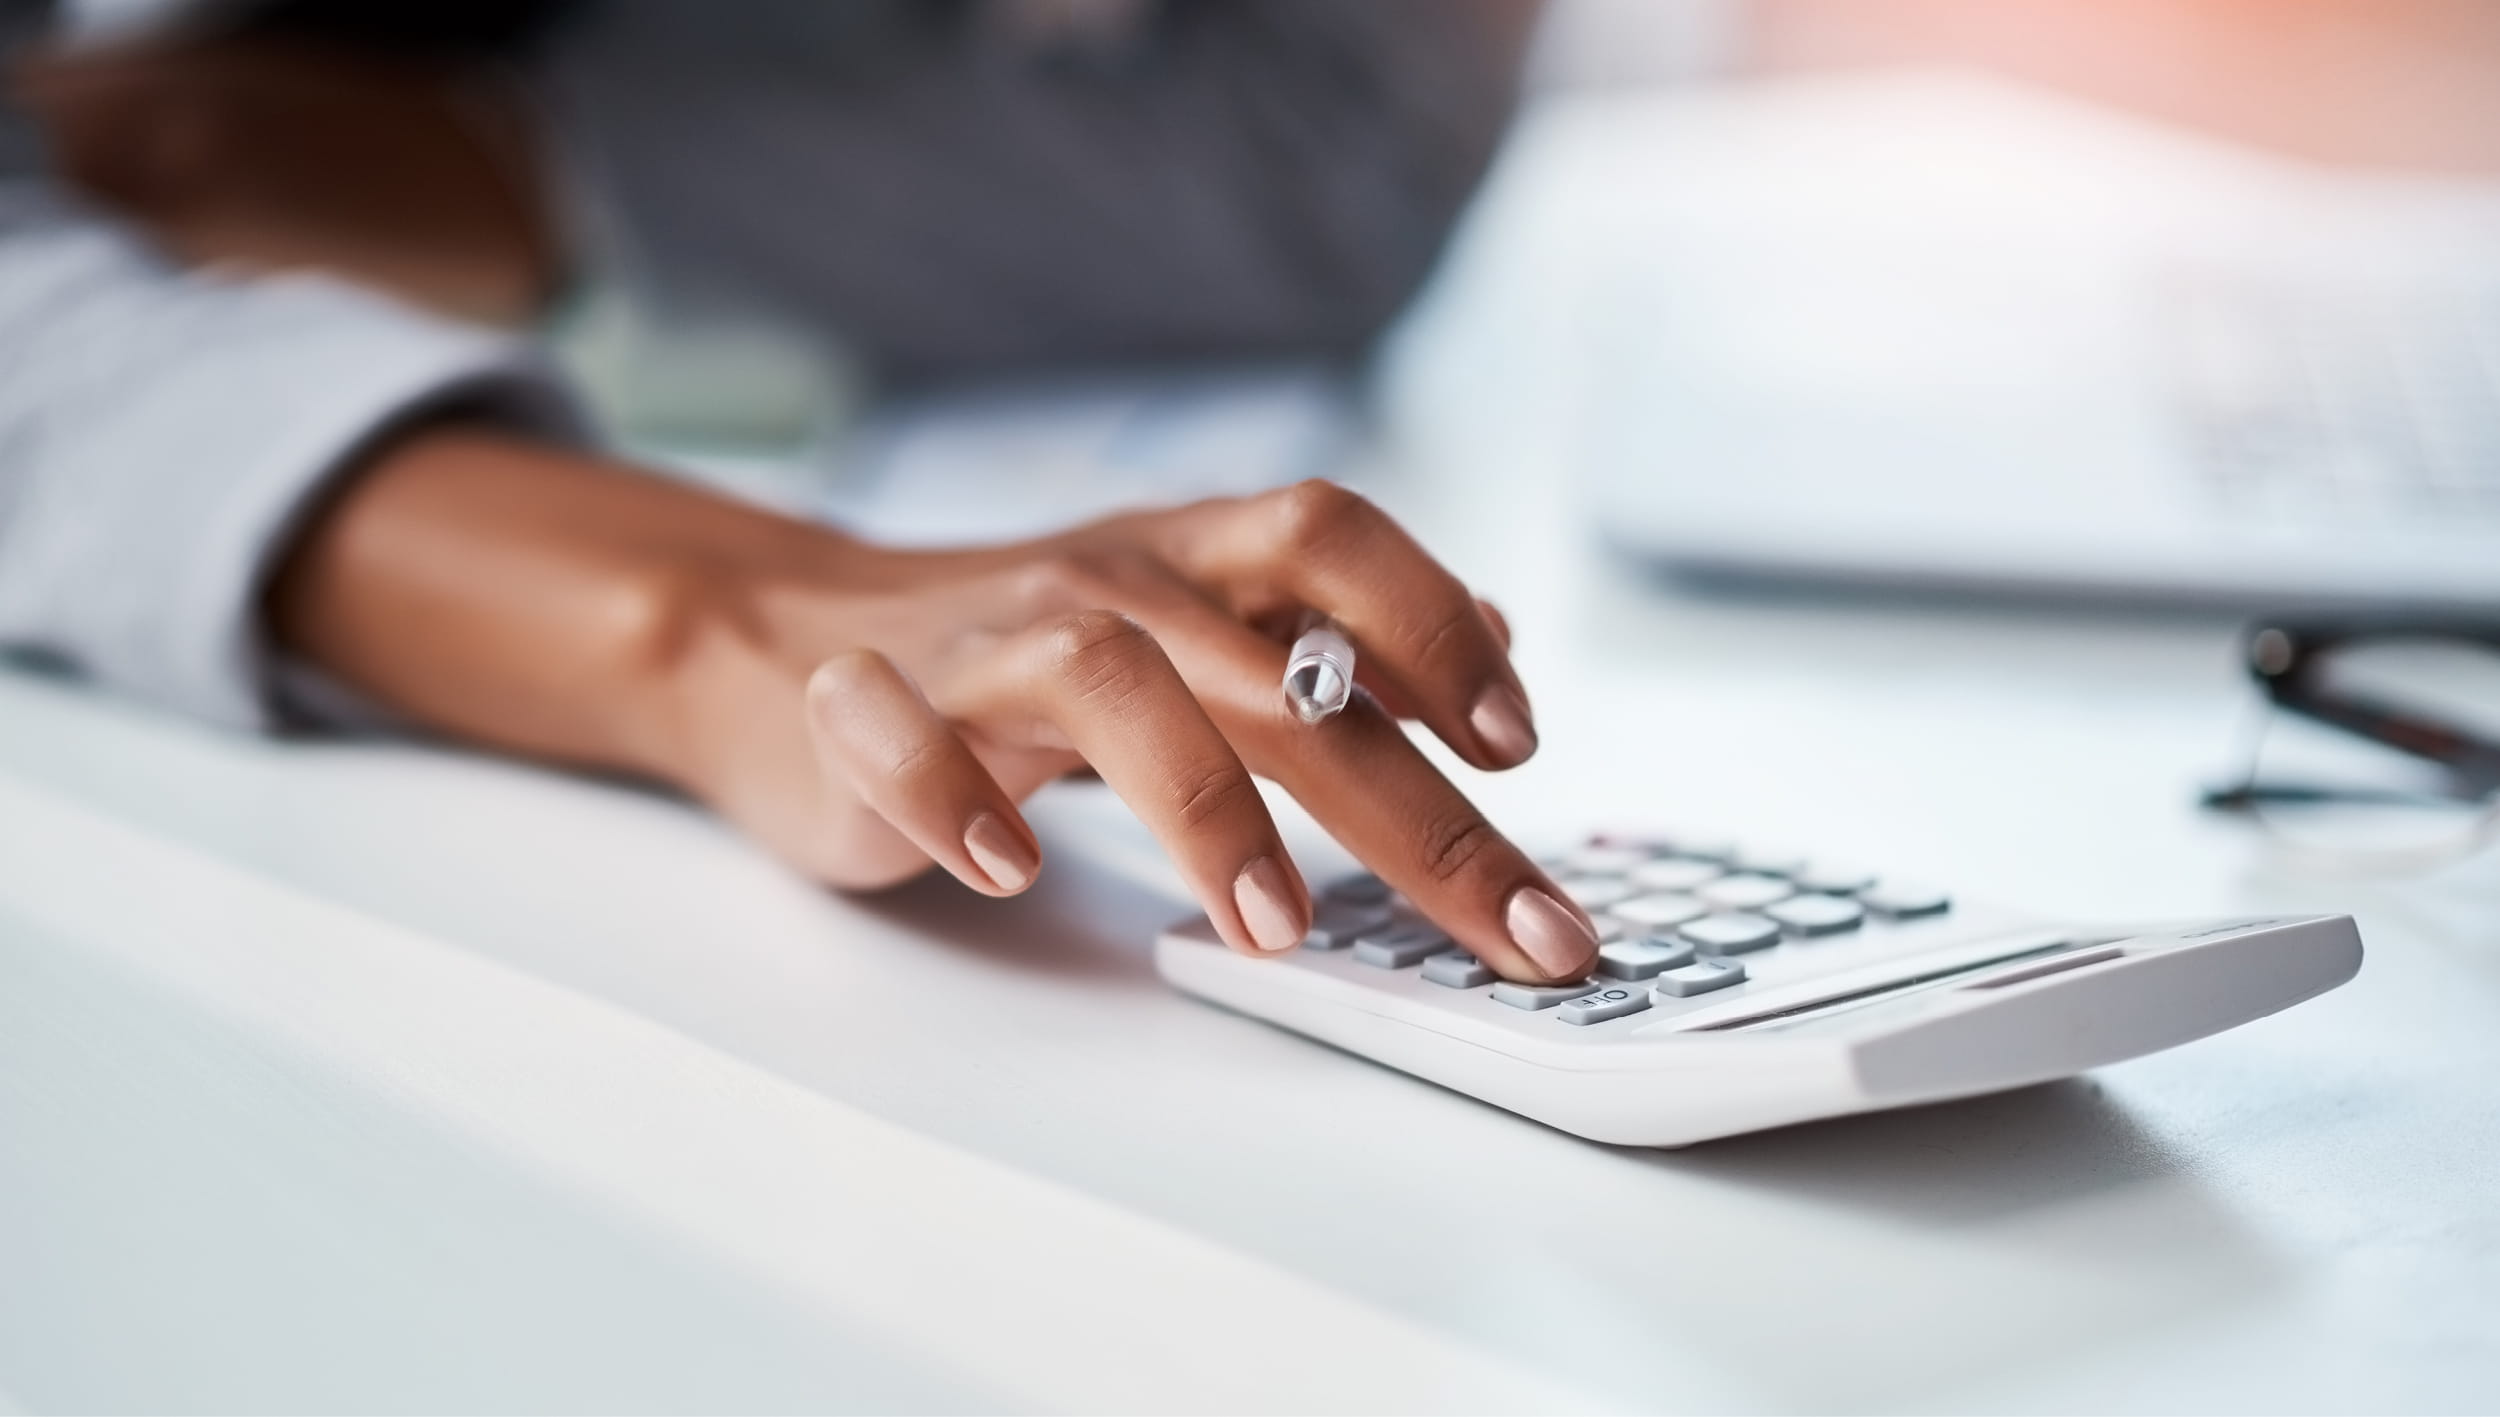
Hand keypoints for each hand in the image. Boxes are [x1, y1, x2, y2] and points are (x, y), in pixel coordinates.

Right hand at [272, 430, 1601, 981]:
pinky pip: (907, 737)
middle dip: (1416, 813)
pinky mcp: (869, 707)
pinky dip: (959, 798)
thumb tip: (1501, 640)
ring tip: (1273, 930)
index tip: (1519, 746)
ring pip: (1108, 680)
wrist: (787, 640)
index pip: (1332, 539)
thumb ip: (1340, 639)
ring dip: (1203, 808)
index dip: (1434, 624)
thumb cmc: (1026, 656)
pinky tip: (1011, 870)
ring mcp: (986, 638)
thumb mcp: (1196, 625)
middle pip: (1281, 671)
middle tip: (1515, 933)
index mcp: (1193, 558)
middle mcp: (1109, 582)